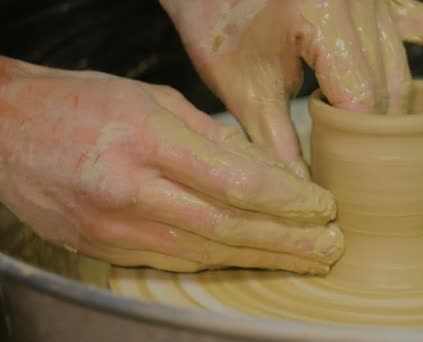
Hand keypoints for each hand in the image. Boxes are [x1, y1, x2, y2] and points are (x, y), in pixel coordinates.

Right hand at [0, 57, 342, 273]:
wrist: (7, 130)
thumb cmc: (81, 104)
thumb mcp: (153, 99)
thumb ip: (211, 137)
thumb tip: (265, 169)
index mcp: (149, 139)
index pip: (237, 180)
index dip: (287, 199)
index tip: (322, 206)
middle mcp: (132, 188)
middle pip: (229, 225)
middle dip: (288, 240)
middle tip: (330, 247)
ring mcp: (115, 225)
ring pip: (206, 251)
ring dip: (262, 258)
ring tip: (304, 260)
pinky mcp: (104, 247)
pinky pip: (175, 260)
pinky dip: (221, 261)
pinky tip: (252, 260)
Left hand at [162, 0, 422, 176]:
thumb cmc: (220, 29)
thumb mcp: (242, 90)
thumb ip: (275, 142)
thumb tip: (305, 193)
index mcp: (322, 15)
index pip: (363, 101)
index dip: (359, 147)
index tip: (351, 179)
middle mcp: (360, 1)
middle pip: (390, 89)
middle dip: (377, 135)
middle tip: (362, 169)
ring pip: (406, 71)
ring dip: (395, 110)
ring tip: (392, 145)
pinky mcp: (386, 1)